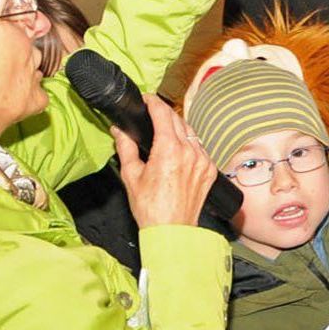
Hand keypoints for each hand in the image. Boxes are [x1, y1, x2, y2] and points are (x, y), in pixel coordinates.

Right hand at [114, 96, 219, 229]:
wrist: (172, 230)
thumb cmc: (150, 207)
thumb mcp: (131, 175)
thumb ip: (125, 148)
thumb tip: (119, 131)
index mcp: (169, 149)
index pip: (163, 114)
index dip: (154, 102)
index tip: (147, 99)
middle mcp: (189, 151)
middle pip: (178, 120)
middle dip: (164, 113)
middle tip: (152, 112)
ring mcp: (203, 160)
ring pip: (191, 133)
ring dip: (178, 128)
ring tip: (164, 130)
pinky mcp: (209, 169)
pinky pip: (199, 148)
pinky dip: (189, 144)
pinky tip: (179, 149)